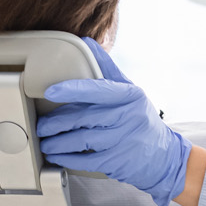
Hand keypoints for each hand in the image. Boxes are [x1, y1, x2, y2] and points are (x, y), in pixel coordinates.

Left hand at [35, 39, 194, 205]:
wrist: (165, 157)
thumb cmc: (141, 120)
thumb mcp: (132, 92)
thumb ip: (108, 70)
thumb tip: (87, 43)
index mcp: (129, 95)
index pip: (98, 89)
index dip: (72, 90)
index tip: (51, 91)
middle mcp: (127, 117)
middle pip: (83, 118)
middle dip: (55, 123)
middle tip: (41, 126)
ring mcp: (122, 141)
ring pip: (81, 141)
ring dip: (57, 144)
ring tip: (45, 144)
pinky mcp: (117, 162)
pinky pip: (86, 160)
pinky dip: (67, 159)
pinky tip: (57, 157)